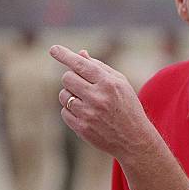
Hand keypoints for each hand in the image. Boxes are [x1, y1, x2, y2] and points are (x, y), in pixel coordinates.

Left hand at [50, 45, 157, 163]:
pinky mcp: (82, 128)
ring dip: (71, 96)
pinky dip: (71, 112)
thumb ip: (101, 68)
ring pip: (63, 95)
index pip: (81, 65)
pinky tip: (86, 116)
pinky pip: (64, 112)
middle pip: (67, 78)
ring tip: (87, 103)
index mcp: (109, 84)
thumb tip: (80, 54)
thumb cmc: (128, 108)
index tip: (53, 49)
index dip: (65, 55)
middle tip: (83, 86)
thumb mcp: (122, 85)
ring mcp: (89, 114)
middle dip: (72, 79)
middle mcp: (98, 97)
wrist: (135, 140)